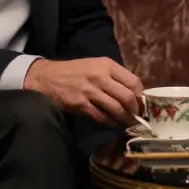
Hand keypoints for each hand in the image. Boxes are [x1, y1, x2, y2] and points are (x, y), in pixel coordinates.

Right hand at [24, 58, 143, 126]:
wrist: (46, 77)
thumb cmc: (74, 71)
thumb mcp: (95, 65)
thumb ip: (113, 76)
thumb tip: (133, 93)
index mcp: (106, 65)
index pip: (133, 81)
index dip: (140, 96)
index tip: (141, 103)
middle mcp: (100, 76)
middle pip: (127, 97)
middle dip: (134, 110)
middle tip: (135, 116)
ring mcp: (90, 91)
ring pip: (116, 109)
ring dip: (123, 119)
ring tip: (126, 122)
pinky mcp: (81, 104)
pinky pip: (101, 117)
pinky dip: (109, 122)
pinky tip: (111, 123)